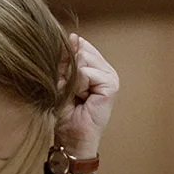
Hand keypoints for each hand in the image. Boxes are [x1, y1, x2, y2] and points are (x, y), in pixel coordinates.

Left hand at [54, 33, 117, 160]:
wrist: (71, 136)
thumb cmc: (66, 112)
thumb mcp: (62, 80)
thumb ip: (66, 60)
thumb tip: (72, 36)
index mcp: (97, 67)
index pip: (81, 47)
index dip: (66, 60)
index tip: (63, 80)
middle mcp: (106, 70)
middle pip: (81, 51)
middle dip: (68, 71)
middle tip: (70, 91)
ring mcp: (111, 77)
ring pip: (82, 61)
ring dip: (72, 80)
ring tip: (76, 95)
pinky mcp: (111, 86)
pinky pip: (85, 72)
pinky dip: (77, 86)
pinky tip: (81, 98)